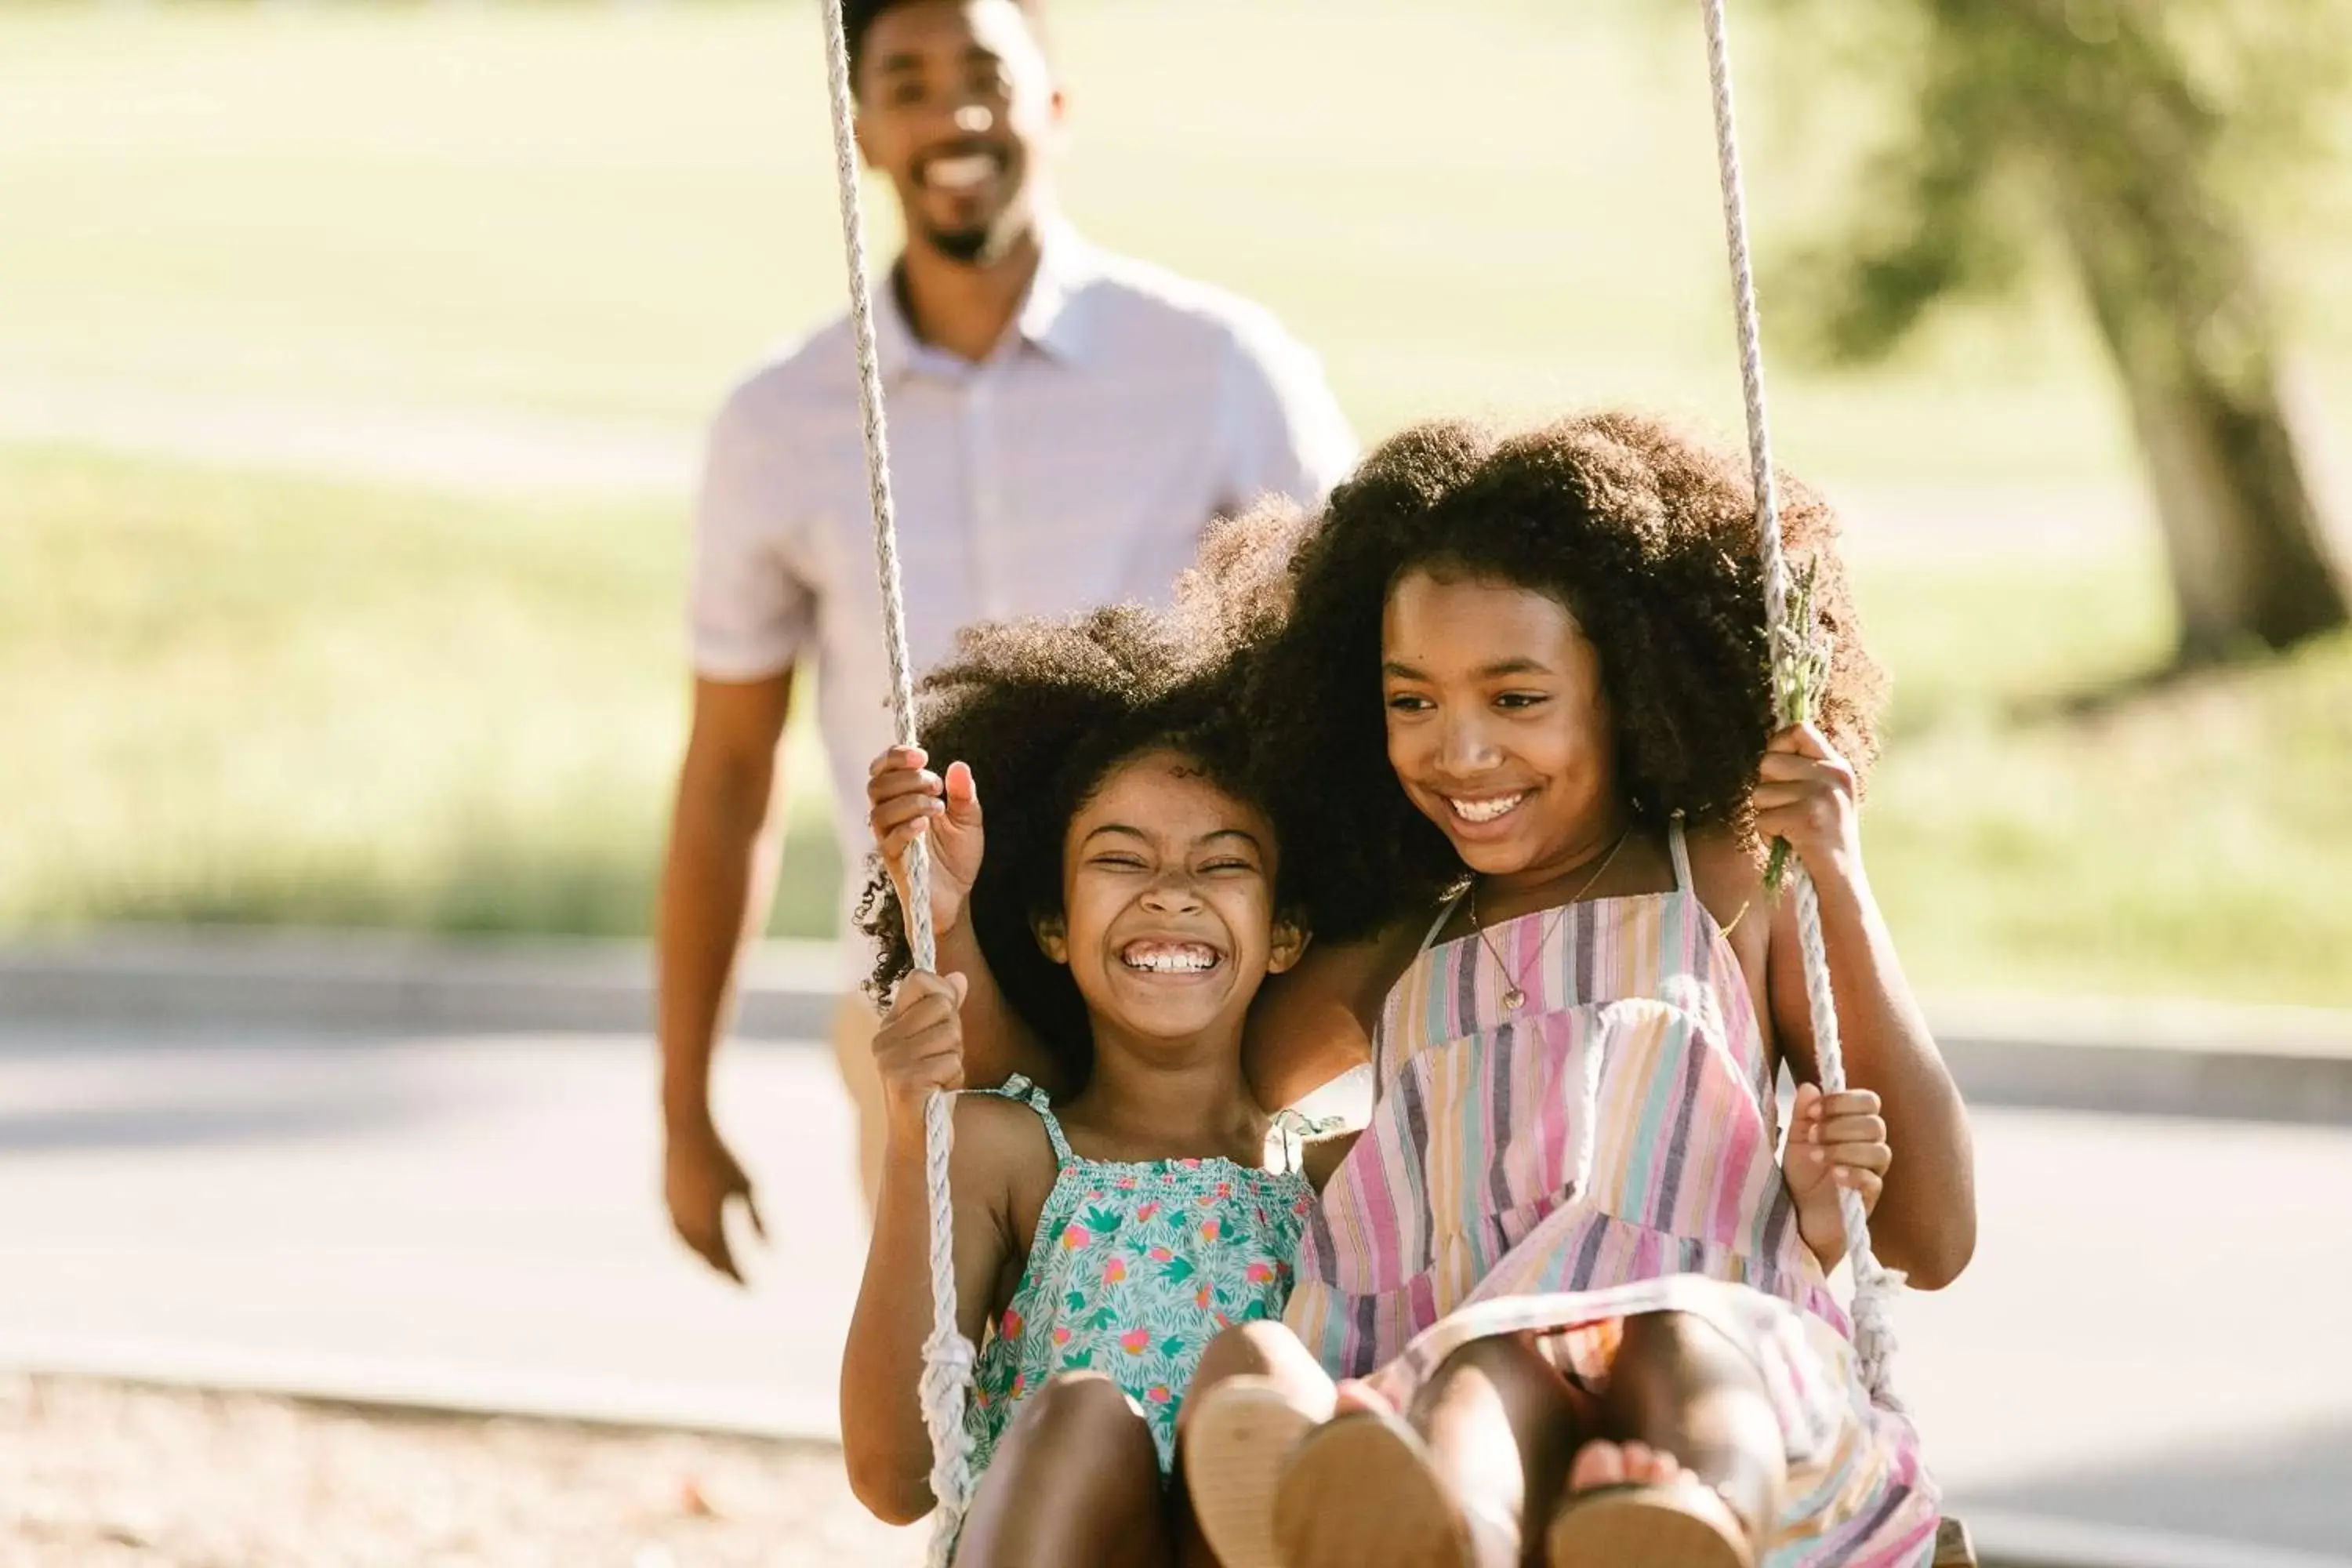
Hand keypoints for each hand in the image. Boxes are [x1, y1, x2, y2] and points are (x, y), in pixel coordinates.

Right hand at [664, 1113, 764, 1284]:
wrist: (685, 1132)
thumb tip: (770, 1246)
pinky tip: (699, 1242)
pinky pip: (678, 1232)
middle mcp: (689, 1227)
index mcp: (711, 1225)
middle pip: (706, 1258)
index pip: (726, 1261)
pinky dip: (690, 1243)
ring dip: (704, 1258)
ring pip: (689, 1248)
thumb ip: (757, 1218)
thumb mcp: (747, 1186)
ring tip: (718, 1266)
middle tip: (736, 1282)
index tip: (750, 1288)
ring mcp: (672, 1215)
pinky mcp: (664, 1203)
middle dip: (722, 1270)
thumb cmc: (721, 1156)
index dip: (738, 1276)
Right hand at [866, 746, 983, 940]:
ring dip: (910, 801)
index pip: (883, 770)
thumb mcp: (968, 820)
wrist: (957, 898)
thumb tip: (959, 766)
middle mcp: (890, 817)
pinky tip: (925, 824)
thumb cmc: (957, 858)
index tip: (921, 756)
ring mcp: (889, 840)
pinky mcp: (894, 862)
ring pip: (879, 811)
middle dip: (907, 778)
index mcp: (903, 800)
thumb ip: (963, 794)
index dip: (895, 757)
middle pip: (876, 785)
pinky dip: (906, 827)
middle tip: (936, 787)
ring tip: (938, 808)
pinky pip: (889, 840)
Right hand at [874, 969, 970, 1142]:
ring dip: (956, 1059)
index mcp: (890, 1025)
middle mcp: (884, 1039)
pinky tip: (939, 1092)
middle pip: (943, 1006)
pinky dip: (955, 1079)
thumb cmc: (933, 1088)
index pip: (919, 979)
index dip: (944, 994)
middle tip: (941, 1061)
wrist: (920, 1142)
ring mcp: (891, 1061)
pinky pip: (951, 1062)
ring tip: (939, 1078)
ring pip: (951, 1034)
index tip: (945, 1020)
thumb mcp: (941, 1044)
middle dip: (955, 1034)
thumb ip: (948, 1010)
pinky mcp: (905, 1083)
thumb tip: (960, 976)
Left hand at [1752, 724, 1862, 887]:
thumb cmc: (1821, 838)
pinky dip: (1767, 835)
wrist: (1841, 880)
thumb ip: (1801, 770)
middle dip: (1766, 789)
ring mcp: (1822, 796)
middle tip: (1786, 810)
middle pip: (1769, 761)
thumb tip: (1770, 748)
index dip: (1777, 745)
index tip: (1776, 771)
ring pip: (1760, 792)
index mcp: (1837, 766)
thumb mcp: (1821, 795)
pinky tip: (1789, 843)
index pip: (1798, 729)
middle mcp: (1834, 775)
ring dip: (1766, 816)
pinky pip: (1762, 818)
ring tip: (1790, 830)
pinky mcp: (1807, 819)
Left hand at [1783, 1083, 1889, 1270]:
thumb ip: (1804, 1114)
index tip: (1813, 1112)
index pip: (1869, 1101)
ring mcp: (1872, 1172)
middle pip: (1875, 1124)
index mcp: (1855, 1126)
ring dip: (1844, 1149)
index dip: (1843, 1101)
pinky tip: (1832, 1175)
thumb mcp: (1797, 1139)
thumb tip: (1809, 1086)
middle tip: (1812, 1136)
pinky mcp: (1870, 1198)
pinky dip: (1853, 1173)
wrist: (1800, 1215)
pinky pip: (1874, 1180)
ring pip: (1879, 1150)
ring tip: (1816, 1156)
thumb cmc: (1802, 1175)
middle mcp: (1869, 1146)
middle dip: (1840, 1126)